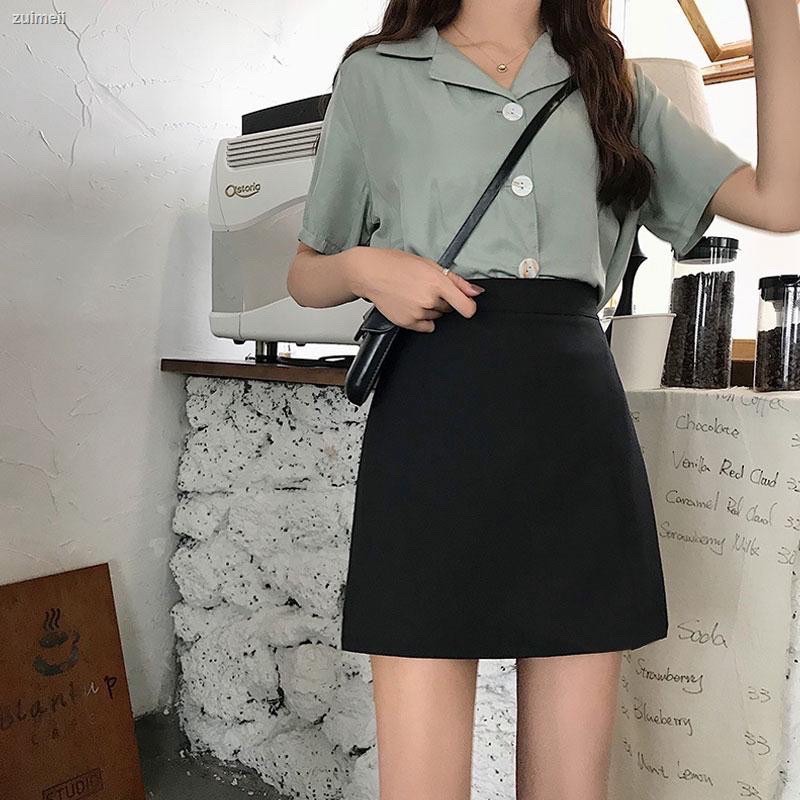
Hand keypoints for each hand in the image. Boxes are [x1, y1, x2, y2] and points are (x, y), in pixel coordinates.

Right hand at [346, 246, 484, 332]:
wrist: (370, 273)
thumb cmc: (396, 264)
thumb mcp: (429, 264)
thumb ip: (456, 281)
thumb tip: (475, 292)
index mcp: (437, 282)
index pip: (466, 306)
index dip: (469, 307)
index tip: (467, 306)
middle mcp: (429, 299)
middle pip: (449, 308)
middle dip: (442, 300)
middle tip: (425, 288)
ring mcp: (418, 313)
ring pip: (436, 316)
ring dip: (430, 308)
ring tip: (413, 293)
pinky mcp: (408, 323)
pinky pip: (426, 326)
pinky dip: (421, 319)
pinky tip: (409, 304)